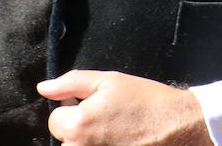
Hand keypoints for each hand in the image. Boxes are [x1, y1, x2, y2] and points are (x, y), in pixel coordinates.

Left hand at [37, 71, 211, 145]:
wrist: (178, 125)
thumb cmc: (146, 101)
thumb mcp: (109, 81)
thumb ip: (71, 82)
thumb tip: (43, 88)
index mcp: (78, 125)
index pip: (55, 119)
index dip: (72, 108)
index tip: (93, 105)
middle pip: (65, 139)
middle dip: (79, 128)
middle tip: (106, 119)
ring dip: (89, 141)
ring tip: (114, 132)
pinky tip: (118, 141)